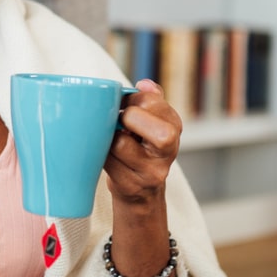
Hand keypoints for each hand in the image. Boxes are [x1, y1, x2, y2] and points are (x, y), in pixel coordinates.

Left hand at [104, 79, 181, 206]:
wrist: (140, 192)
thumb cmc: (140, 148)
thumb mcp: (151, 122)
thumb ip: (150, 99)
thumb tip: (144, 84)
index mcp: (174, 126)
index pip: (154, 103)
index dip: (131, 99)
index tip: (122, 104)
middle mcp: (169, 150)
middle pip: (158, 131)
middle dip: (128, 119)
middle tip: (118, 122)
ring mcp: (153, 172)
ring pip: (122, 145)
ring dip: (109, 138)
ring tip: (110, 139)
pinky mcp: (133, 186)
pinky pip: (109, 163)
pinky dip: (102, 155)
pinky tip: (105, 154)